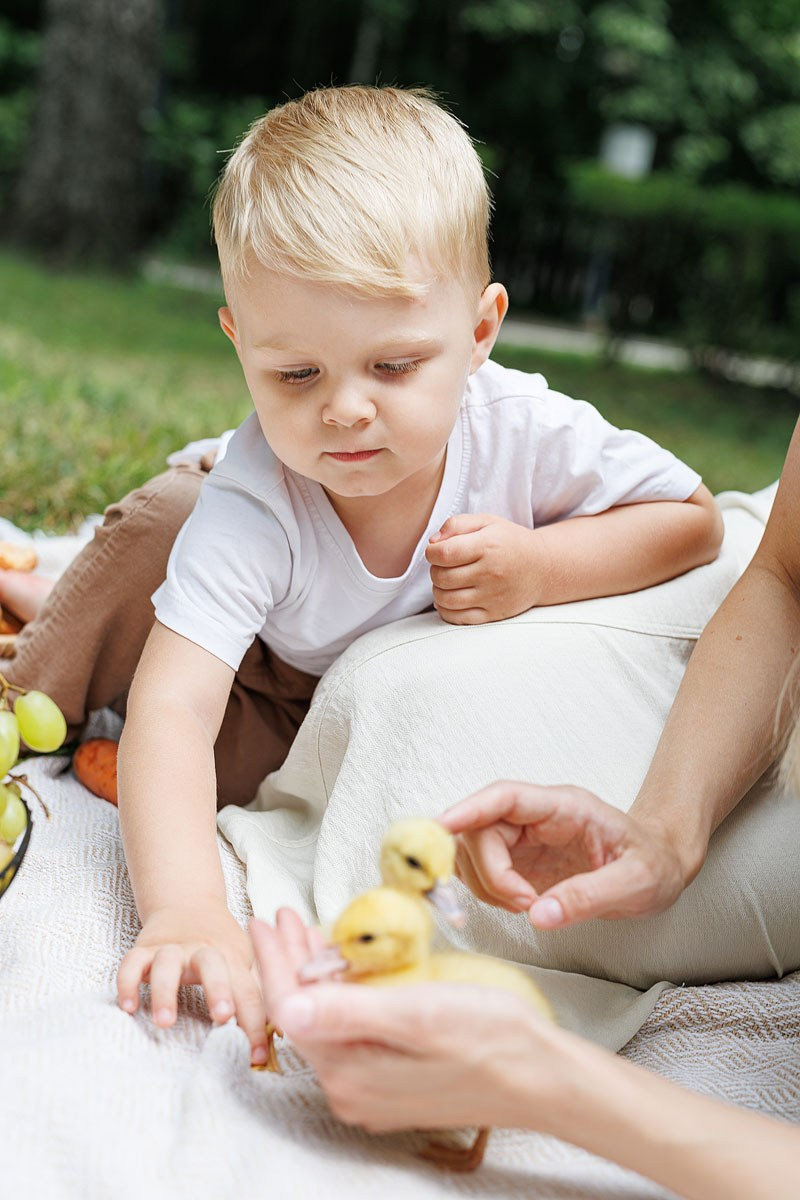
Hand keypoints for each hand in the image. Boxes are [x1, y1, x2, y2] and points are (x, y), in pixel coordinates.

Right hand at [117, 902, 270, 1065]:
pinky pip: (131, 962)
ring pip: (167, 963)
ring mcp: (172, 949)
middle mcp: (202, 951)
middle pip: (212, 965)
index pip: (249, 990)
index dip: (256, 1022)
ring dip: (166, 991)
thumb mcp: (244, 961)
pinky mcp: (145, 948)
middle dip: (218, 989)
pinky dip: (127, 983)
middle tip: (222, 1017)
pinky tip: (127, 1007)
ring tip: (165, 1022)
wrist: (188, 903)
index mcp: (232, 958)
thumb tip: (286, 1032)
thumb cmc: (221, 945)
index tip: (260, 1055)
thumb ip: (257, 993)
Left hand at [250, 908, 564, 1133]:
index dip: (274, 961)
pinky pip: (348, 1032)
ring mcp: (371, 1088)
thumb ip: (348, 1012)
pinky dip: (340, 994)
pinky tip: (347, 969)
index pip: (291, 1007)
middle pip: (303, 1013)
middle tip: (285, 917)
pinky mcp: (391, 1081)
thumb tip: (287, 1008)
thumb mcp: (418, 1013)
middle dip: (290, 962)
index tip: (264, 921)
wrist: (542, 1076)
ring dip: (314, 974)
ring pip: (325, 1020)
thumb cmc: (492, 1039)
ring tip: (309, 933)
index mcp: (351, 1071)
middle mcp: (352, 1087)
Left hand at [425, 514, 542, 623]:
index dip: (431, 552)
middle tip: (445, 566)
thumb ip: (456, 524)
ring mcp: (492, 596)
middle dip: (435, 570)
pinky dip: (445, 610)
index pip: (444, 553)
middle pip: (441, 577)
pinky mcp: (494, 613)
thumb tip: (432, 543)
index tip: (436, 551)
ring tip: (448, 581)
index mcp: (488, 546)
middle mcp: (490, 573)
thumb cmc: (510, 542)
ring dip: (438, 590)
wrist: (543, 568)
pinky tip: (451, 598)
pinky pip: (457, 618)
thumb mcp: (487, 522)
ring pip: (445, 599)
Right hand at [440, 781, 692, 926]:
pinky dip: (490, 893)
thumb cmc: (655, 864)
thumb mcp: (637, 882)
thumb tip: (540, 915)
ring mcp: (525, 838)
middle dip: (490, 872)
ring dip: (487, 885)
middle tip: (524, 904)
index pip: (503, 797)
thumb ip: (590, 896)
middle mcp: (536, 817)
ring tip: (530, 906)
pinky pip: (483, 871)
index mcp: (563, 806)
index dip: (467, 809)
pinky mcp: (520, 861)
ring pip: (474, 851)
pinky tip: (521, 905)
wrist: (662, 864)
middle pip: (480, 830)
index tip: (439, 830)